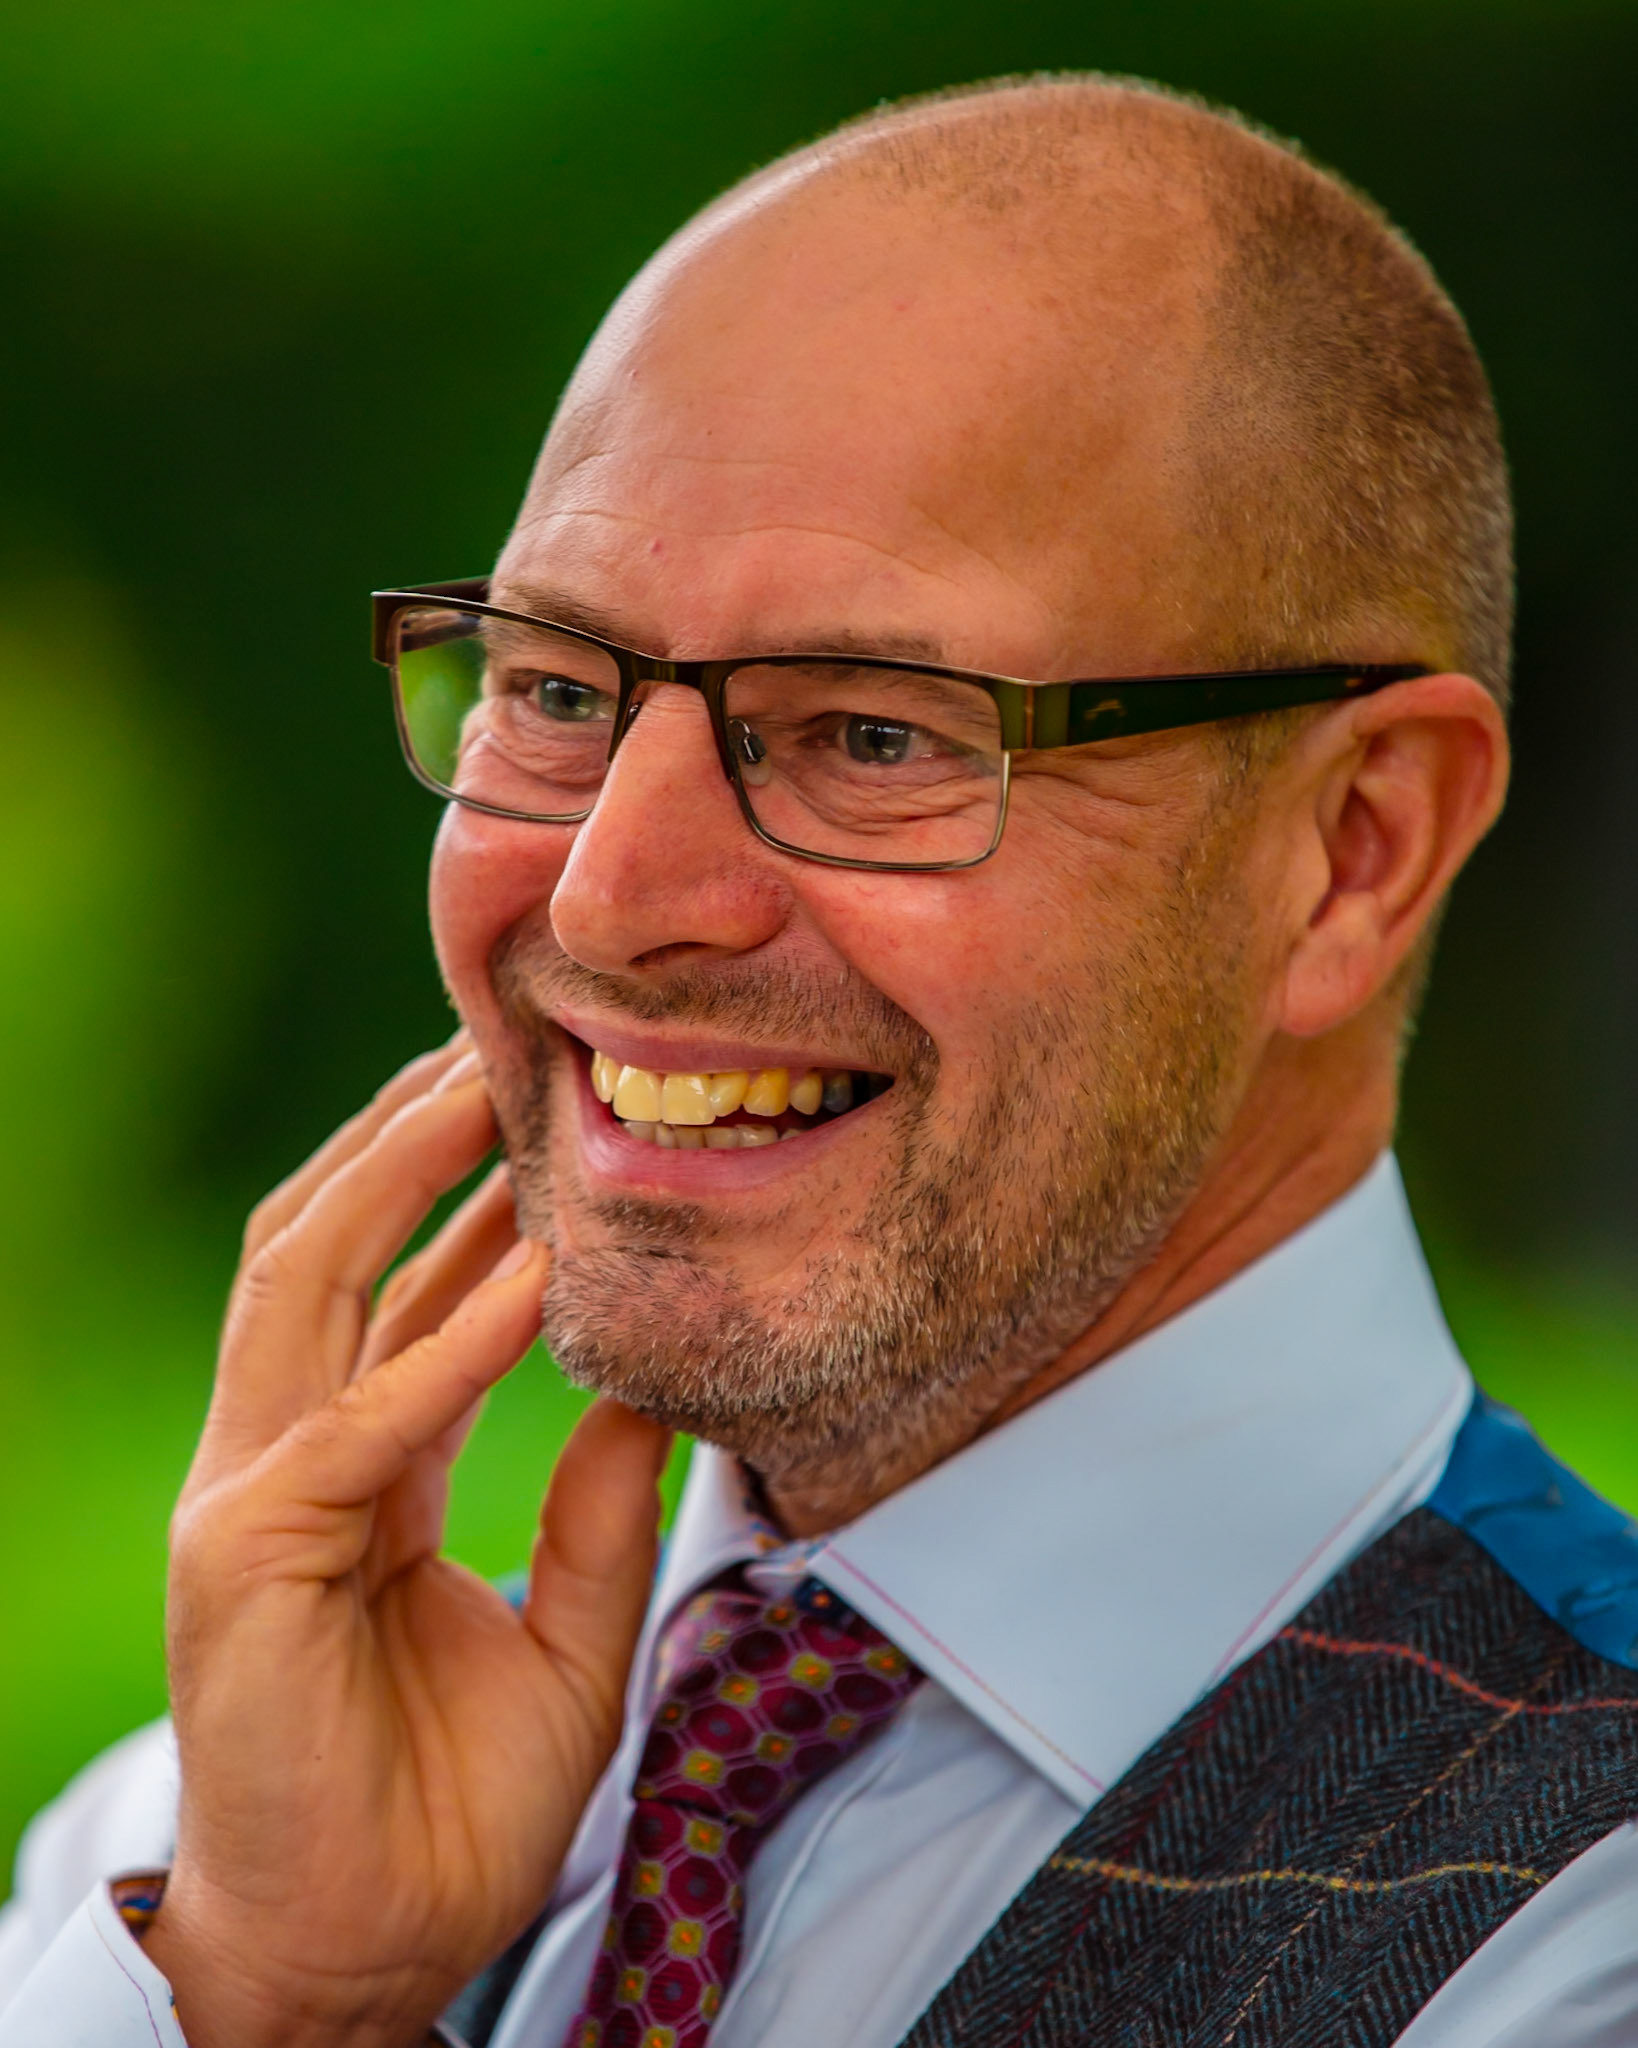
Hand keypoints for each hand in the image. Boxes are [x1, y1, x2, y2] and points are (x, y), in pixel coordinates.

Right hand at [143, 1040, 669, 2047]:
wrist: (359, 1958)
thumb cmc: (445, 1811)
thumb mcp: (567, 1640)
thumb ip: (599, 1515)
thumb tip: (650, 1393)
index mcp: (354, 1470)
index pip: (398, 1292)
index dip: (465, 1193)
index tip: (549, 1104)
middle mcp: (288, 1458)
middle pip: (331, 1246)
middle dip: (409, 1136)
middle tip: (504, 1036)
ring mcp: (249, 1495)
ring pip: (305, 1282)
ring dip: (394, 1176)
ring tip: (483, 1084)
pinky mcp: (242, 1554)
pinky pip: (361, 1420)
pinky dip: (448, 1340)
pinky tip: (532, 1271)